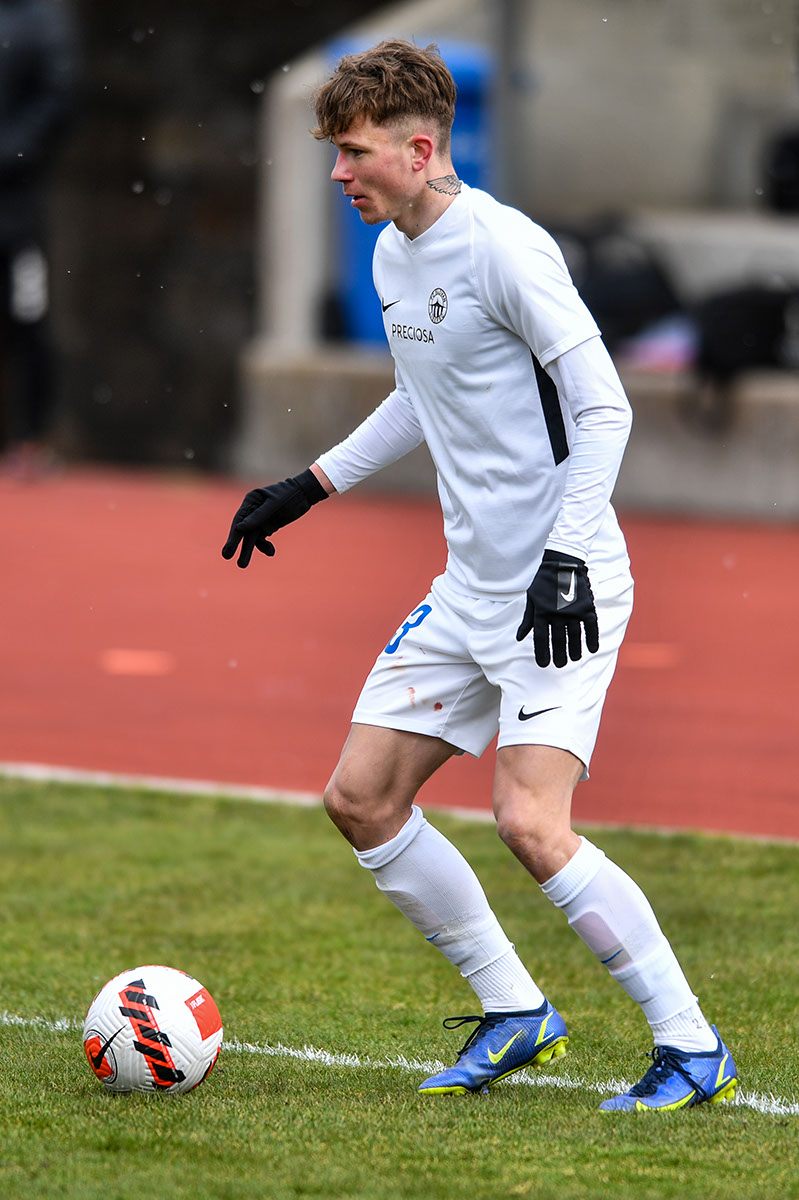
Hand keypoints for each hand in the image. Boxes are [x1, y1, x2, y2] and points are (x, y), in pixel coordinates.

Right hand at [221, 468, 327, 567]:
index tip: (229, 547)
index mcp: (250, 501)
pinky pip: (262, 540)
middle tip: (225, 556)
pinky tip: (271, 552)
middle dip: (235, 544)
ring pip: (251, 538)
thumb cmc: (289, 494)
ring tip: (242, 565)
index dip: (233, 534)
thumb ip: (258, 516)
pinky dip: (265, 547)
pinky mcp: (268, 527)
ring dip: (247, 551)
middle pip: (242, 530)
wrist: (305, 494)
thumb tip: (240, 528)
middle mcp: (252, 511)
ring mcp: (260, 520)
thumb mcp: (274, 505)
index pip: (239, 519)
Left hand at [516, 550, 598, 667]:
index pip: (541, 638)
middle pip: (558, 640)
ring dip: (574, 650)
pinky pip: (591, 626)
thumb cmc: (543, 582)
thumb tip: (519, 638)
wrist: (562, 562)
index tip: (544, 665)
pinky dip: (592, 638)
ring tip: (573, 659)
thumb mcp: (531, 599)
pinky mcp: (586, 606)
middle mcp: (557, 613)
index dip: (542, 653)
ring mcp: (573, 610)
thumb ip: (527, 620)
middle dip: (558, 655)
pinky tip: (591, 650)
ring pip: (574, 636)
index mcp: (541, 612)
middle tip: (560, 665)